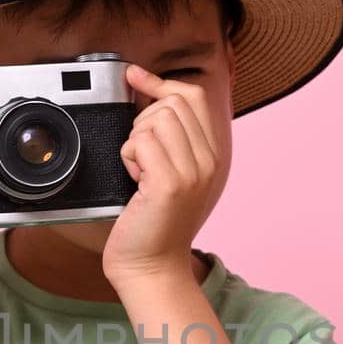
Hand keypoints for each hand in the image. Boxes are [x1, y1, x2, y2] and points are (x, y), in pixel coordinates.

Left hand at [102, 63, 230, 287]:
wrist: (152, 266)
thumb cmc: (154, 222)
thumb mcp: (174, 173)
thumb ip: (173, 136)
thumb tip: (148, 88)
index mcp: (214, 155)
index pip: (193, 97)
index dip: (160, 82)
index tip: (134, 76)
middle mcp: (210, 161)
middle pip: (171, 104)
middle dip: (143, 121)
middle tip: (140, 155)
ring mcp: (193, 172)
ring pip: (154, 120)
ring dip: (135, 141)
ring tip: (139, 171)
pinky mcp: (169, 183)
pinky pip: (139, 142)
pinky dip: (128, 157)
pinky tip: (135, 181)